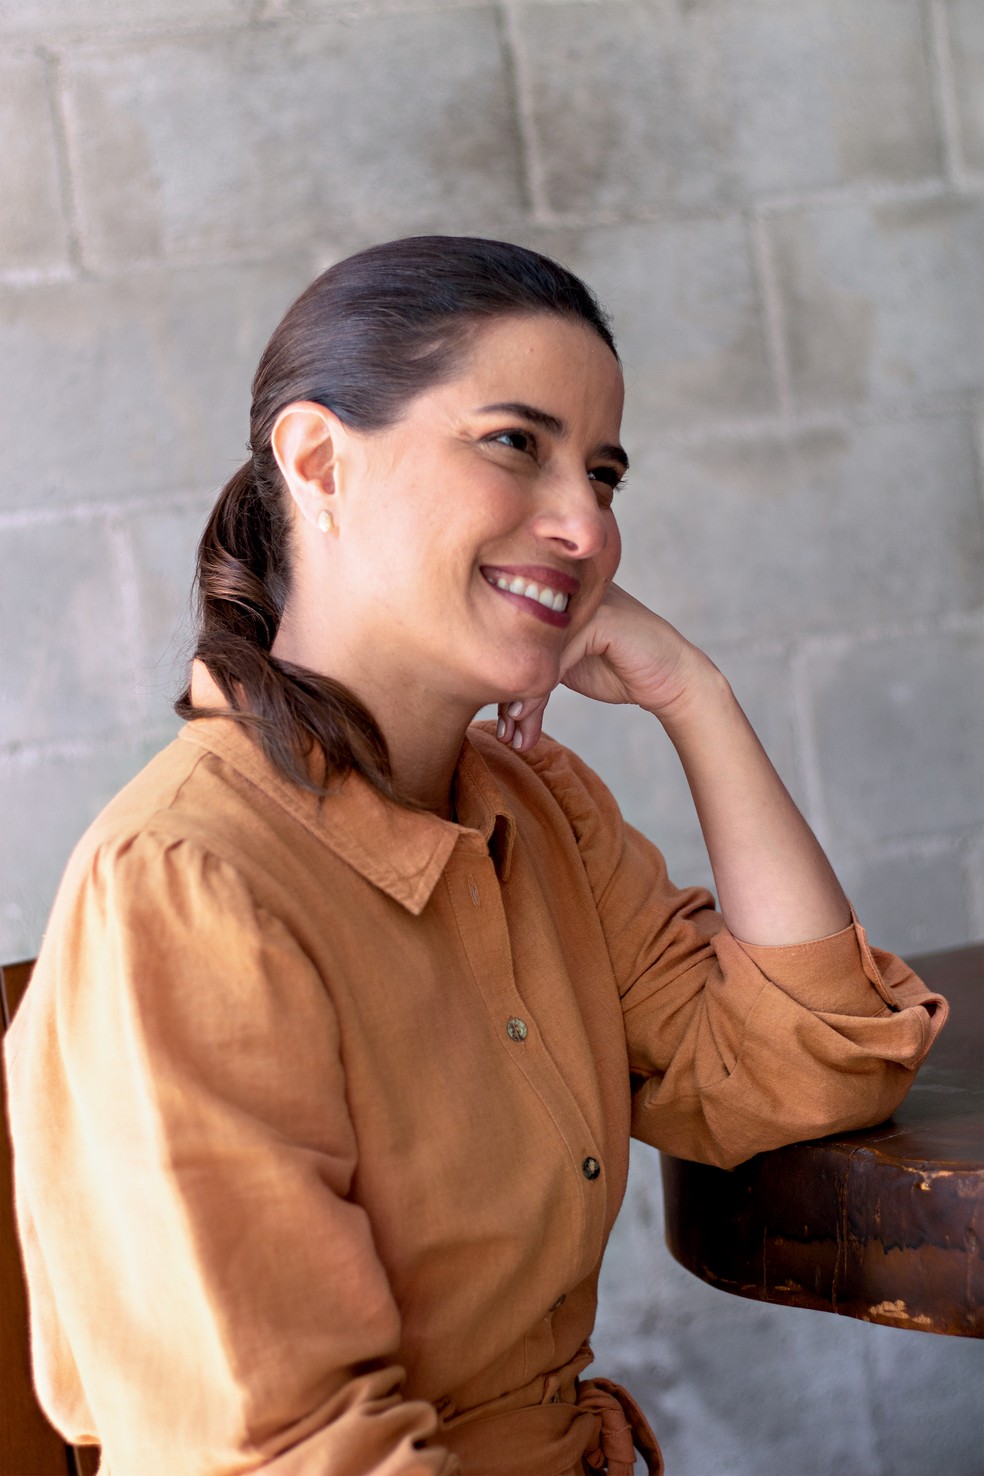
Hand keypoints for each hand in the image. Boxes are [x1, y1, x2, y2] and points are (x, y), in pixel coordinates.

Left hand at [495, 583, 714, 750]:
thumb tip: (495, 704)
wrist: (669, 679)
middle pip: (518, 641)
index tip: (498, 723)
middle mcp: (565, 590)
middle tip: (503, 732)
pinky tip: (526, 715)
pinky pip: (558, 654)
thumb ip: (532, 670)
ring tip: (513, 732)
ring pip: (535, 650)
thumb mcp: (563, 669)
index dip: (499, 678)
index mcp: (552, 594)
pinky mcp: (601, 618)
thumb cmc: (617, 671)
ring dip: (521, 697)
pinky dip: (539, 689)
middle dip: (507, 692)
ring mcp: (585, 600)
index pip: (511, 633)